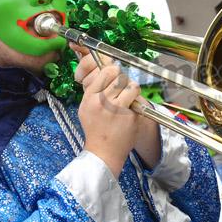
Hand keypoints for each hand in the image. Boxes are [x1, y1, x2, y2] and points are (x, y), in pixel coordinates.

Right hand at [73, 43, 141, 176]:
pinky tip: (130, 108)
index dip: (112, 71)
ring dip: (131, 88)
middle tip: (122, 87)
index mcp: (90, 97)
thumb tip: (104, 69)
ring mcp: (116, 108)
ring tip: (127, 97)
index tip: (114, 75)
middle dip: (122, 79)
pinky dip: (135, 101)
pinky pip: (136, 98)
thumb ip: (93, 89)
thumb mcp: (86, 107)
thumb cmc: (95, 128)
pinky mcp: (129, 116)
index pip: (105, 71)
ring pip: (130, 84)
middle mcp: (102, 101)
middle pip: (118, 75)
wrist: (103, 152)